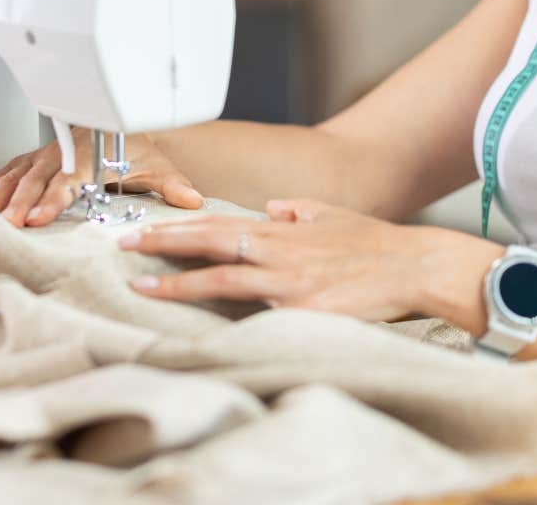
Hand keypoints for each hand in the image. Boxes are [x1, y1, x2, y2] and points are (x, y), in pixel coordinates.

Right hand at [0, 127, 203, 227]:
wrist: (126, 122)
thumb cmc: (139, 146)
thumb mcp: (160, 164)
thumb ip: (172, 185)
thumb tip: (192, 201)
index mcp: (91, 155)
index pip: (69, 178)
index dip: (54, 198)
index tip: (41, 217)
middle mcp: (63, 153)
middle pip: (36, 178)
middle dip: (20, 202)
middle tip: (8, 223)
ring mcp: (45, 155)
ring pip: (15, 174)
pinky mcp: (34, 159)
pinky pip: (5, 171)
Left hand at [117, 198, 462, 321]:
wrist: (415, 267)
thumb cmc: (376, 245)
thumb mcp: (330, 215)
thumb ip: (297, 211)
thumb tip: (272, 208)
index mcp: (280, 229)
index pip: (215, 223)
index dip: (176, 226)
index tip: (143, 229)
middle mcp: (277, 250)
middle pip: (207, 243)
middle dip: (161, 245)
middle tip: (122, 246)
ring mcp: (288, 281)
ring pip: (221, 278)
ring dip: (177, 282)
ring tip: (141, 286)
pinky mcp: (303, 310)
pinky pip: (254, 315)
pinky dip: (223, 320)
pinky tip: (195, 328)